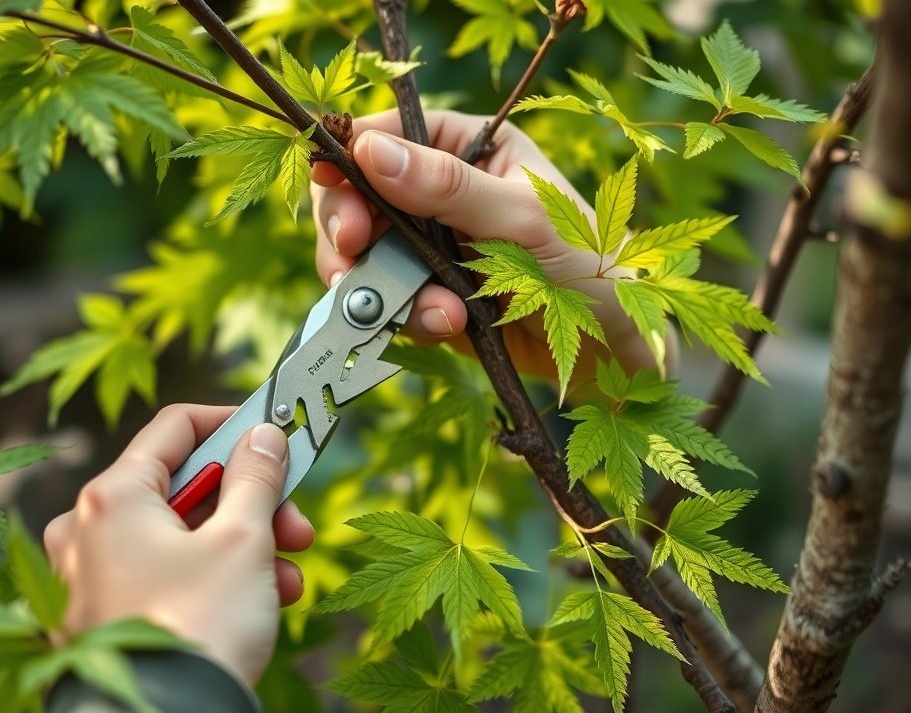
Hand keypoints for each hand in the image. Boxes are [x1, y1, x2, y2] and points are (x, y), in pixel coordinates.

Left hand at [42, 405, 313, 687]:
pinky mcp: (100, 618)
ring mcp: (88, 577)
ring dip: (243, 549)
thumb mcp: (244, 541)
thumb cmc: (199, 626)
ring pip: (180, 538)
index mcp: (113, 496)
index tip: (276, 436)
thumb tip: (264, 435)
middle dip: (251, 506)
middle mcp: (87, 529)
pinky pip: (164, 577)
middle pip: (184, 490)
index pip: (176, 428)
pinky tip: (262, 603)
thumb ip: (256, 478)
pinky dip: (213, 580)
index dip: (233, 424)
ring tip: (289, 579)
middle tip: (298, 526)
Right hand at [311, 109, 673, 382]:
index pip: (389, 136)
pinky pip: (393, 303)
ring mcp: (433, 248)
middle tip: (351, 257)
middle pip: (359, 199)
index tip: (329, 181)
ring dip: (387, 289)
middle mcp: (443, 194)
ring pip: (368, 258)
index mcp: (469, 149)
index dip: (350, 157)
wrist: (613, 345)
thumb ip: (448, 187)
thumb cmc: (590, 261)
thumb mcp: (522, 216)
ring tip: (438, 313)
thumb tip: (372, 152)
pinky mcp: (431, 296)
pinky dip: (411, 319)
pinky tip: (449, 327)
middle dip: (351, 233)